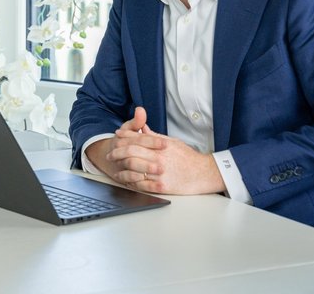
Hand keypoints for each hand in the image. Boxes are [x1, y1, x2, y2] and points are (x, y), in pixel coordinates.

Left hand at [86, 107, 224, 194]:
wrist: (203, 174)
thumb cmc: (188, 157)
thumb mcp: (172, 142)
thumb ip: (155, 136)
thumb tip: (142, 127)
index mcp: (160, 145)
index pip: (136, 138)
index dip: (123, 137)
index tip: (116, 137)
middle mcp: (158, 158)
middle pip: (130, 152)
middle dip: (117, 153)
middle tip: (110, 155)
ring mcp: (159, 173)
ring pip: (132, 168)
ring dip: (121, 169)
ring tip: (116, 170)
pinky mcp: (161, 186)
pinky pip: (141, 185)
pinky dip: (131, 183)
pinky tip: (127, 182)